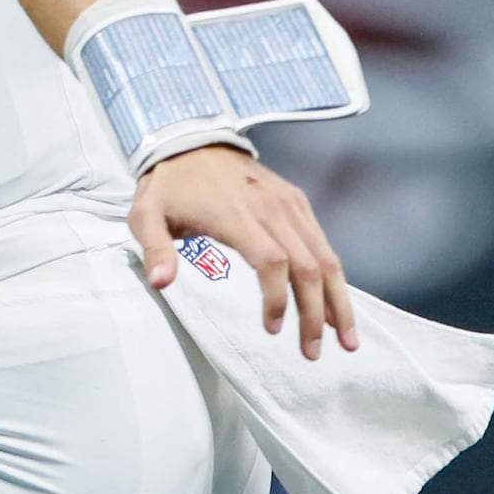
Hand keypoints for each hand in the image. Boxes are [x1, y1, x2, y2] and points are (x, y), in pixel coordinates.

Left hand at [132, 144, 356, 358]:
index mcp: (236, 213)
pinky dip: (334, 279)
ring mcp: (289, 204)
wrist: (193, 140)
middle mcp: (271, 208)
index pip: (273, 261)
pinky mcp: (297, 201)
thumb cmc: (170, 185)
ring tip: (346, 341)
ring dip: (338, 302)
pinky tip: (337, 308)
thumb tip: (161, 283)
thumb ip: (155, 250)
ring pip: (326, 258)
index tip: (273, 329)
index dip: (279, 298)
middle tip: (313, 353)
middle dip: (316, 314)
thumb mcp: (146, 214)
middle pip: (309, 266)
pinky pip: (323, 244)